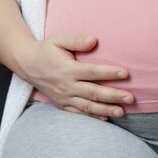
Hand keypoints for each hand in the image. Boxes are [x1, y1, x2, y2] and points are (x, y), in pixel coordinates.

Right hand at [17, 34, 133, 118]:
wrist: (26, 64)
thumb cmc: (45, 49)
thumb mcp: (58, 39)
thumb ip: (76, 40)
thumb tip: (94, 40)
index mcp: (67, 69)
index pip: (92, 72)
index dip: (109, 73)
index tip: (125, 74)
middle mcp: (66, 85)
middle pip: (93, 92)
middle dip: (113, 96)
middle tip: (130, 98)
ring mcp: (63, 97)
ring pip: (87, 106)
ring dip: (106, 110)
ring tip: (122, 112)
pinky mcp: (61, 104)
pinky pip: (78, 113)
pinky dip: (92, 116)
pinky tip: (106, 118)